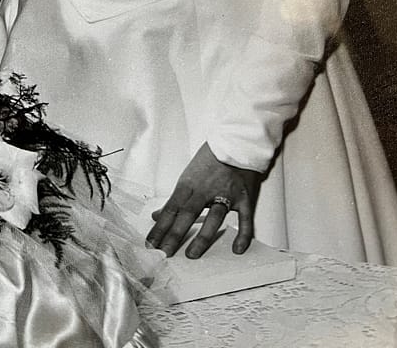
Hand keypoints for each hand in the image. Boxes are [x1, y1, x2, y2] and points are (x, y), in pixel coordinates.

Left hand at [146, 142, 261, 258]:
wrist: (237, 141)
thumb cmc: (210, 159)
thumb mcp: (188, 176)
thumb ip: (175, 199)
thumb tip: (157, 215)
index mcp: (189, 183)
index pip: (171, 208)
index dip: (161, 227)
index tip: (151, 244)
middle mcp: (206, 189)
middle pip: (188, 213)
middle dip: (175, 234)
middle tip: (165, 253)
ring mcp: (227, 193)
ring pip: (214, 217)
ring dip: (203, 237)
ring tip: (192, 255)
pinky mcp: (244, 197)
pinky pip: (244, 219)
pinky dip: (242, 235)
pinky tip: (237, 250)